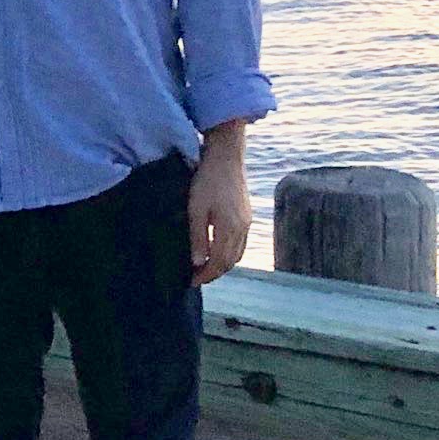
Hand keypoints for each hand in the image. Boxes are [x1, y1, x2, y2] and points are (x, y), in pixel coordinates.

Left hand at [189, 125, 251, 286]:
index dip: (206, 275)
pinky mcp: (247, 215)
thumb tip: (198, 264)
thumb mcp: (196, 209)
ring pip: (237, 253)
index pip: (219, 263)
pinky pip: (241, 243)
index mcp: (230, 229)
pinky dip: (229, 252)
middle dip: (214, 273)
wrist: (226, 157)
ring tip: (205, 267)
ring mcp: (247, 222)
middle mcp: (243, 229)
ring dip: (222, 264)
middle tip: (196, 277)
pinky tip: (217, 249)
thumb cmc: (207, 181)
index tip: (191, 281)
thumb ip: (198, 238)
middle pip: (230, 262)